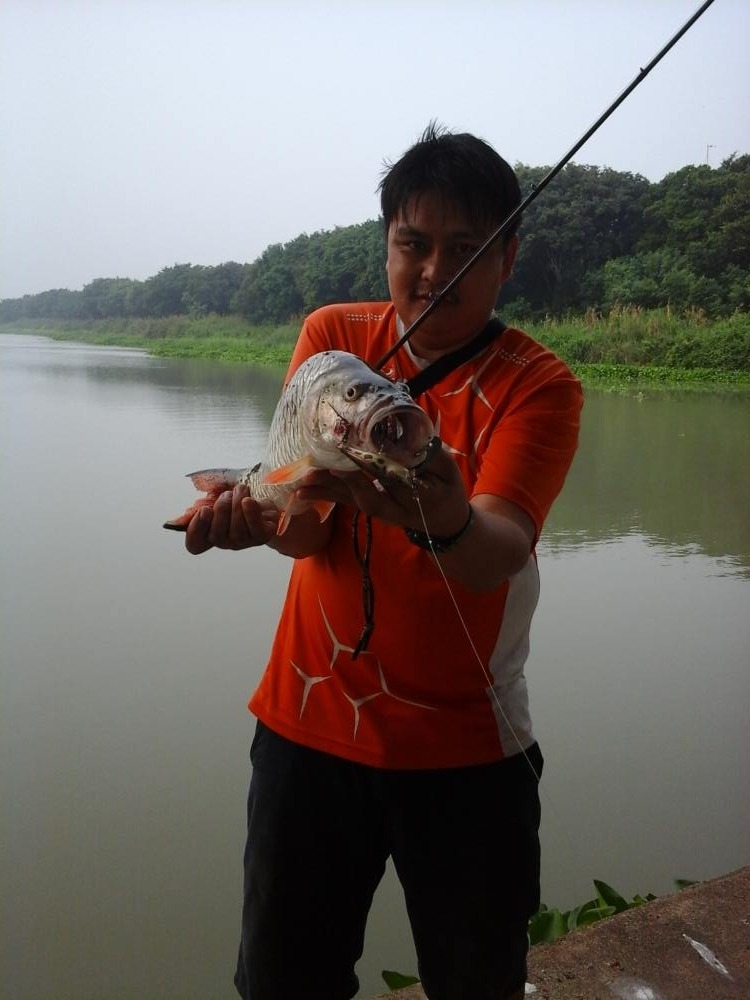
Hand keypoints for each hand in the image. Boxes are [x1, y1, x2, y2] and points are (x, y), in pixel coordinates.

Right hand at [185, 485, 278, 554]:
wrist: (263, 501)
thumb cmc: (236, 500)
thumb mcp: (215, 497)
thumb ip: (200, 505)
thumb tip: (179, 518)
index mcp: (209, 533)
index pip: (194, 545)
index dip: (196, 530)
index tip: (204, 509)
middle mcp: (225, 542)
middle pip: (216, 536)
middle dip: (221, 510)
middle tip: (226, 495)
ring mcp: (243, 542)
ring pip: (236, 529)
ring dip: (237, 504)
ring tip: (240, 490)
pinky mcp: (261, 536)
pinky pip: (254, 526)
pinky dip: (250, 511)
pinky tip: (248, 500)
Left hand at [293, 443, 470, 537]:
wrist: (443, 522)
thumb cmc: (447, 491)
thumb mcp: (449, 472)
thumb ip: (430, 455)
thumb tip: (412, 432)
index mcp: (419, 498)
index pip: (395, 482)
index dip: (375, 467)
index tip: (359, 451)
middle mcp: (395, 509)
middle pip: (366, 497)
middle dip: (344, 482)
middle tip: (323, 465)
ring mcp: (379, 511)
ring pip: (350, 502)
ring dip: (326, 490)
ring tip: (302, 481)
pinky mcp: (368, 507)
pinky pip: (345, 502)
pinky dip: (323, 494)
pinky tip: (302, 490)